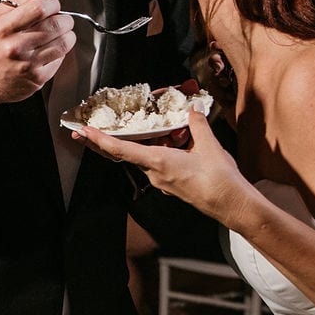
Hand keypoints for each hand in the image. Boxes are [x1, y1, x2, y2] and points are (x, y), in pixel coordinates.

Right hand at [0, 0, 76, 120]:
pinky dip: (60, 52)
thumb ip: (18, 1)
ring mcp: (27, 64)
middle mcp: (15, 46)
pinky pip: (60, 59)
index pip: (39, 8)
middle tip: (61, 19)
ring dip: (67, 35)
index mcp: (3, 28)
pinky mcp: (37, 78)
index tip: (52, 5)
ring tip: (59, 33)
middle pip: (56, 25)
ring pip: (63, 43)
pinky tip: (49, 50)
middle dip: (64, 19)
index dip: (53, 3)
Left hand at [69, 110, 253, 223]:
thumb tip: (193, 109)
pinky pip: (155, 164)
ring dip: (130, 145)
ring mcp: (162, 182)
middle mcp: (155, 174)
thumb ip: (197, 125)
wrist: (232, 205)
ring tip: (120, 130)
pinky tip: (162, 141)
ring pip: (140, 159)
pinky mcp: (171, 185)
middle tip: (82, 133)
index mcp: (159, 163)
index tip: (83, 132)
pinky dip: (151, 151)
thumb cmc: (220, 179)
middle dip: (101, 143)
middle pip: (123, 155)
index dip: (100, 140)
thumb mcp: (209, 145)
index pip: (121, 150)